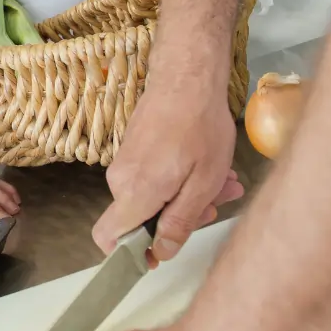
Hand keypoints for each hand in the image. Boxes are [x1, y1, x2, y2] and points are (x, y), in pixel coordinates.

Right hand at [93, 69, 242, 261]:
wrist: (187, 77)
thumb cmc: (199, 128)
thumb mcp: (202, 183)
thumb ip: (179, 223)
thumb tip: (160, 253)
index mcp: (135, 194)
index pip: (107, 238)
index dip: (130, 253)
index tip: (159, 253)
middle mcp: (120, 180)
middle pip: (141, 219)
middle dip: (180, 218)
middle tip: (218, 202)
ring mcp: (125, 163)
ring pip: (153, 197)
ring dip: (186, 195)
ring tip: (223, 179)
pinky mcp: (134, 149)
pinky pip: (153, 177)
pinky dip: (180, 178)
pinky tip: (208, 165)